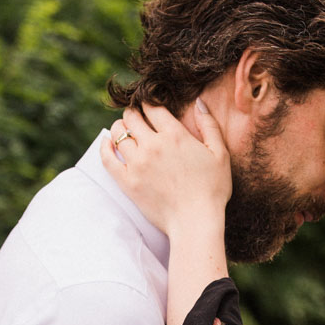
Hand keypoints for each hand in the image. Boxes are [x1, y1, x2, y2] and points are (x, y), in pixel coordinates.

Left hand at [100, 102, 231, 238]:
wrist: (195, 221)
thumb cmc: (212, 190)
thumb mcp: (220, 154)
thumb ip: (209, 125)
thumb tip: (199, 102)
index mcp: (175, 135)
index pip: (153, 108)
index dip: (149, 103)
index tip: (149, 107)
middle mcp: (153, 145)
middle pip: (132, 117)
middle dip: (133, 114)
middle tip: (136, 118)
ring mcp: (137, 163)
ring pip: (118, 134)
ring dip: (119, 127)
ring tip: (123, 129)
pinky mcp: (127, 181)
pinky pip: (107, 158)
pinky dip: (104, 147)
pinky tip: (106, 143)